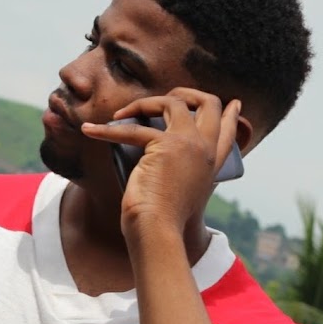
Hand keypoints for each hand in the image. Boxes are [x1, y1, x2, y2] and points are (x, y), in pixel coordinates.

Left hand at [81, 88, 241, 237]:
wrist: (158, 230)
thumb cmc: (161, 221)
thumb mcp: (179, 193)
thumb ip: (178, 174)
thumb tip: (154, 159)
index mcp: (212, 163)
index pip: (228, 131)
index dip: (230, 115)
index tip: (233, 104)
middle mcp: (205, 149)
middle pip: (208, 103)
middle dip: (185, 93)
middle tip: (159, 99)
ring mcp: (189, 143)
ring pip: (173, 102)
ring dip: (143, 103)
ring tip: (120, 115)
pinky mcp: (166, 145)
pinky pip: (132, 128)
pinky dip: (106, 130)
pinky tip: (89, 130)